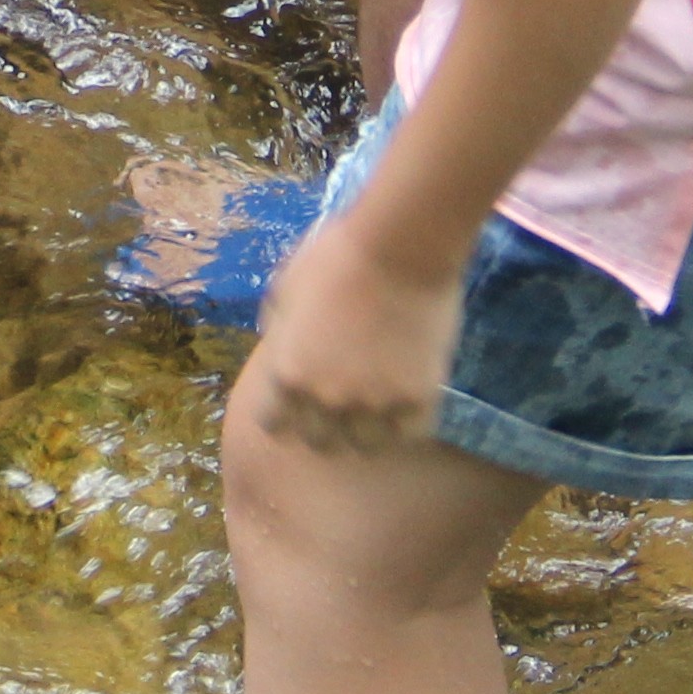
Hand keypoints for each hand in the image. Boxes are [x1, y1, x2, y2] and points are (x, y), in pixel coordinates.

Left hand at [233, 199, 462, 457]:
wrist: (399, 247)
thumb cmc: (334, 256)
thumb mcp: (284, 289)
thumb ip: (277, 332)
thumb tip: (279, 352)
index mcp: (287, 373)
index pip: (274, 424)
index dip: (285, 413)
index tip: (298, 401)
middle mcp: (326, 399)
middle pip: (319, 442)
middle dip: (324, 425)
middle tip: (339, 404)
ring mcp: (375, 404)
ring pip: (365, 446)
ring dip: (366, 430)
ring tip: (374, 407)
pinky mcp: (418, 400)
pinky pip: (408, 434)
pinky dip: (405, 424)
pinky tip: (404, 402)